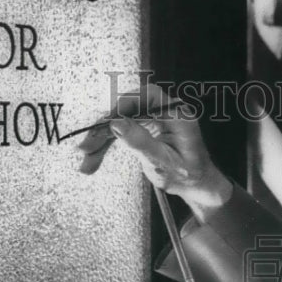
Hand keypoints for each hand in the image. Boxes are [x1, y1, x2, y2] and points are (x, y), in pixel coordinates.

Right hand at [77, 84, 232, 219]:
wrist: (195, 184)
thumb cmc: (187, 175)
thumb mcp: (164, 163)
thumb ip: (141, 142)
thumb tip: (116, 124)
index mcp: (178, 114)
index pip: (148, 96)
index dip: (124, 105)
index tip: (106, 123)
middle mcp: (166, 110)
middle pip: (128, 108)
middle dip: (105, 128)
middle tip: (86, 148)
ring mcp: (154, 117)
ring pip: (120, 119)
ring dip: (101, 139)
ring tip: (86, 163)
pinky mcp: (144, 125)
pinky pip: (121, 128)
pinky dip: (106, 143)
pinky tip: (93, 159)